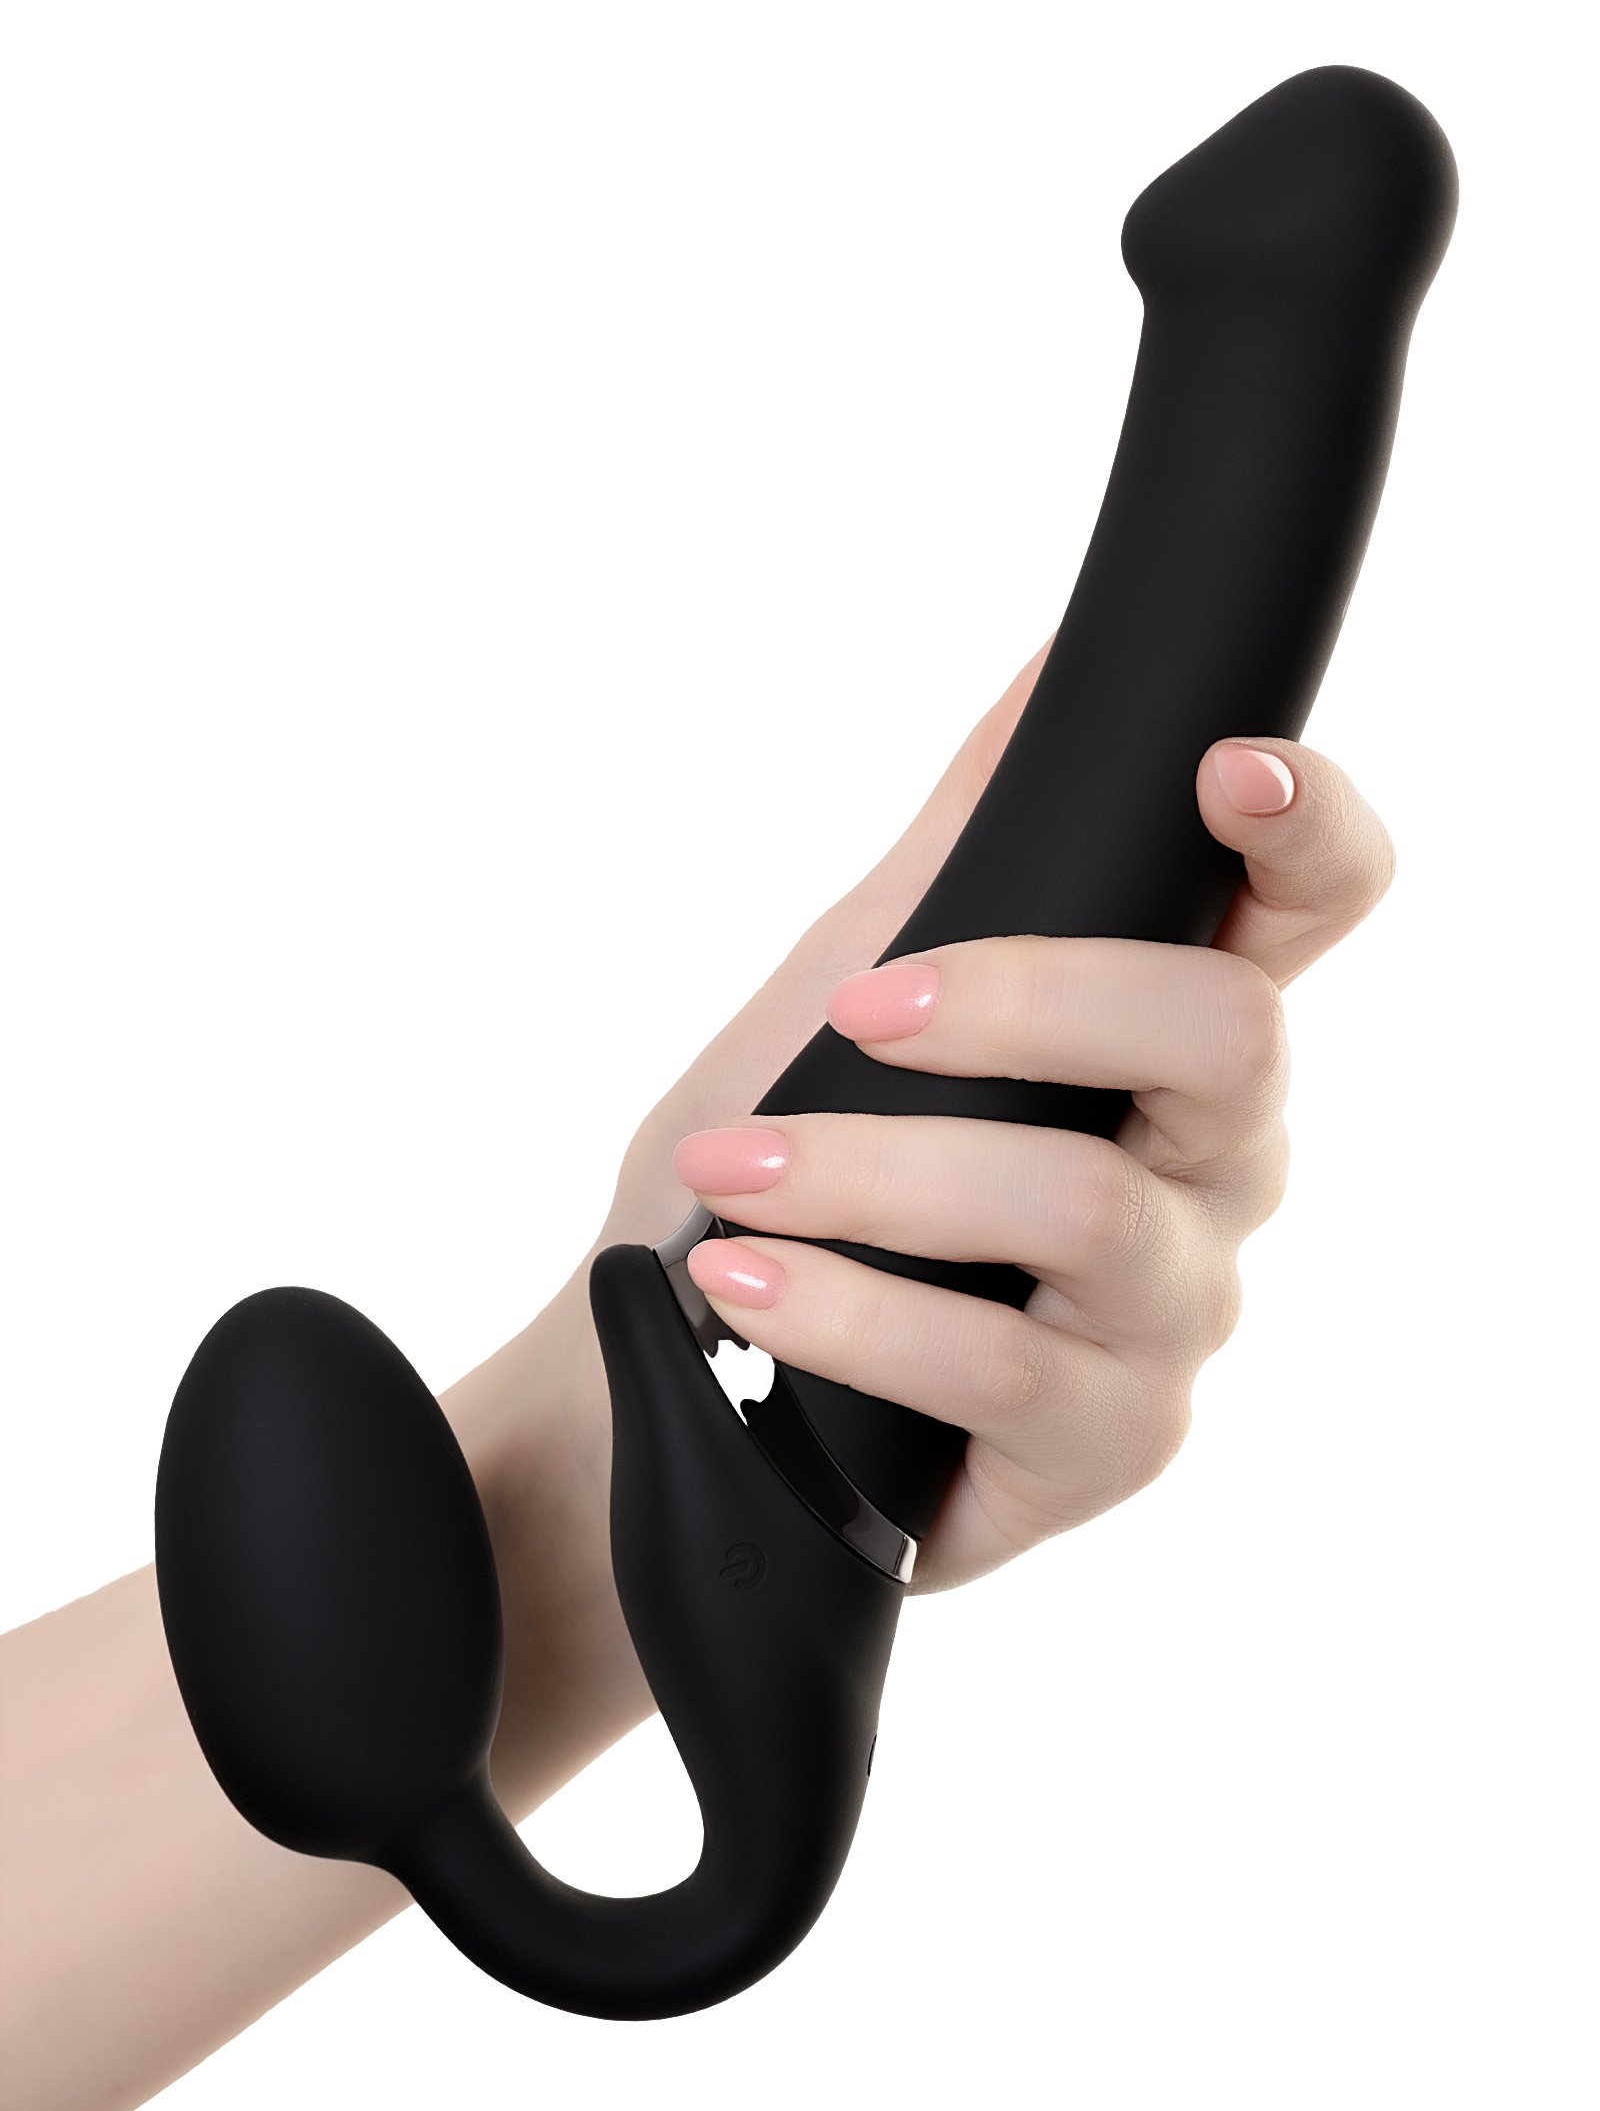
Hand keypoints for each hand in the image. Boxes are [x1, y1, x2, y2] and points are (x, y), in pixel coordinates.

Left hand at [460, 651, 1393, 1781]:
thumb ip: (970, 848)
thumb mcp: (850, 984)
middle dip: (1023, 998)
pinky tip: (738, 1282)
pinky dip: (846, 1309)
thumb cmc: (779, 1168)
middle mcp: (1213, 1167)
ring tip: (724, 1174)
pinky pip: (1003, 1369)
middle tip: (855, 1009)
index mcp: (1173, 1031)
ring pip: (1089, 1203)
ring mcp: (1170, 1314)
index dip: (1309, 832)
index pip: (1314, 911)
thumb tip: (1055, 661)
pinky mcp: (1107, 1450)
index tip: (1223, 770)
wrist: (670, 1381)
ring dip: (876, 1175)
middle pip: (1228, 1036)